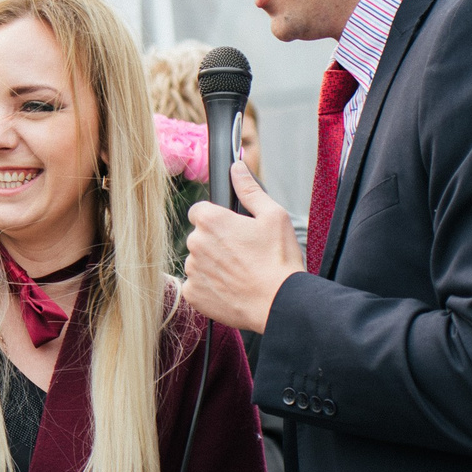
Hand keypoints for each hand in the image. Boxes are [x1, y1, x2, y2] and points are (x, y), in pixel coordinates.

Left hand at [183, 162, 304, 334]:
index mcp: (211, 221)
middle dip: (215, 242)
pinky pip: (196, 285)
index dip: (217, 218)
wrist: (279, 303)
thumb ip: (249, 189)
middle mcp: (196, 244)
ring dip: (212, 265)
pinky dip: (209, 287)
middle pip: (199, 237)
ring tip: (239, 273)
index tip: (232, 229)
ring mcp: (192, 271)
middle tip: (242, 253)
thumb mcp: (273, 215)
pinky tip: (231, 288)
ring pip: (197, 261)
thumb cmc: (279, 261)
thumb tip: (237, 168)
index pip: (199, 210)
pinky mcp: (193, 295)